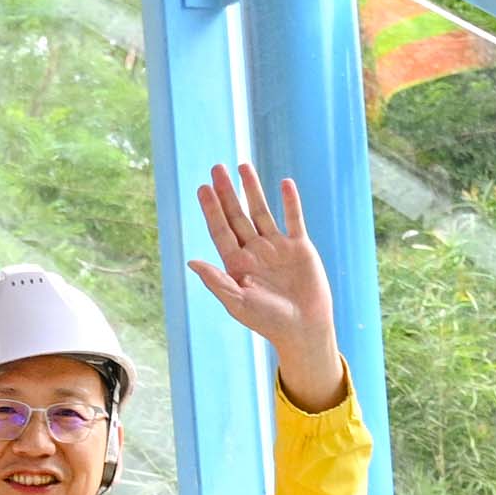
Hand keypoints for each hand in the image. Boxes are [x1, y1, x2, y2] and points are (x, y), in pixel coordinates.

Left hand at [189, 161, 346, 409]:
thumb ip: (217, 281)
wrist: (304, 328)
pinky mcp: (299, 247)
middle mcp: (254, 251)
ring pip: (262, 212)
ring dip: (253, 189)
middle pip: (237, 215)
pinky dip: (289, 202)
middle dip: (227, 192)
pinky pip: (293, 219)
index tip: (202, 188)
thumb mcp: (238, 303)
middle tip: (216, 168)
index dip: (211, 209)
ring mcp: (276, 247)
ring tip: (243, 166)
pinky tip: (284, 183)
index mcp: (236, 264)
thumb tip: (191, 261)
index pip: (220, 230)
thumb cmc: (268, 321)